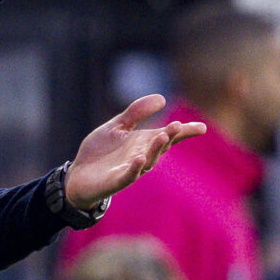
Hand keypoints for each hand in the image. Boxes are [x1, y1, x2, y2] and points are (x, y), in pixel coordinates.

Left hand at [64, 95, 206, 210]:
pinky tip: (140, 158)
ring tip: (163, 135)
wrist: (78, 176)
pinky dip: (135, 167)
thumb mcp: (117, 126)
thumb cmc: (100, 152)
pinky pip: (129, 174)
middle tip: (178, 126)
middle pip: (161, 146)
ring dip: (157, 149)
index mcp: (143, 142)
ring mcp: (131, 169)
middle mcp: (142, 156)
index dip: (185, 132)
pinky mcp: (116, 181)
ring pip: (149, 160)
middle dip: (170, 136)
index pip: (169, 136)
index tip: (202, 128)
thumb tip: (162, 98)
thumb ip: (136, 112)